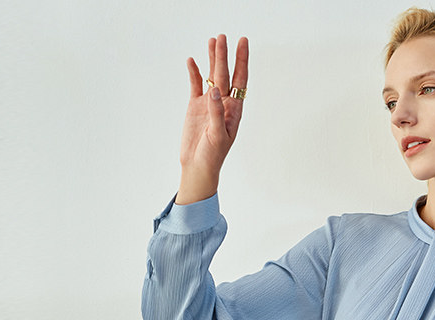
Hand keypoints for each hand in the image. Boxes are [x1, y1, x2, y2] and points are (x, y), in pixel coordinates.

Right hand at [176, 34, 248, 203]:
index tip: (242, 42)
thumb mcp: (217, 135)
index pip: (240, 80)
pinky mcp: (195, 107)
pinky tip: (192, 60)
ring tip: (212, 40)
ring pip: (212, 76)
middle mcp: (223, 103)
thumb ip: (217, 112)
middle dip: (224, 55)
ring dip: (213, 59)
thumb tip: (215, 91)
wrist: (197, 167)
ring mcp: (209, 103)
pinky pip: (196, 85)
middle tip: (223, 37)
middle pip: (225, 74)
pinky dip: (194, 72)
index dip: (242, 61)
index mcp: (234, 110)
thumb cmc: (212, 156)